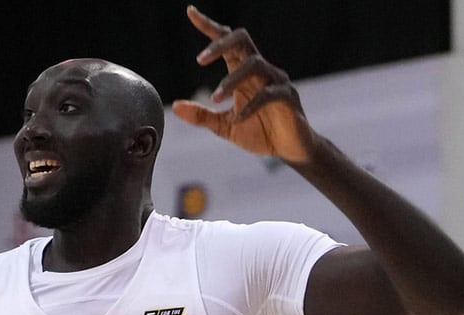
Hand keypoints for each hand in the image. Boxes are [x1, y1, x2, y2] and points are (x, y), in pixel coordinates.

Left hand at [172, 5, 316, 161]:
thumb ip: (201, 116)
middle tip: (200, 60)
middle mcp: (260, 70)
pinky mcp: (288, 97)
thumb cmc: (259, 132)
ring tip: (215, 99)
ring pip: (254, 64)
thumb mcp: (223, 126)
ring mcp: (276, 81)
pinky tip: (237, 118)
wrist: (288, 151)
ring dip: (231, 81)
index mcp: (243, 72)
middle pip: (242, 41)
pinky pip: (268, 93)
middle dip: (220, 44)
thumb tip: (175, 106)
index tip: (191, 13)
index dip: (210, 27)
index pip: (227, 42)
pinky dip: (250, 106)